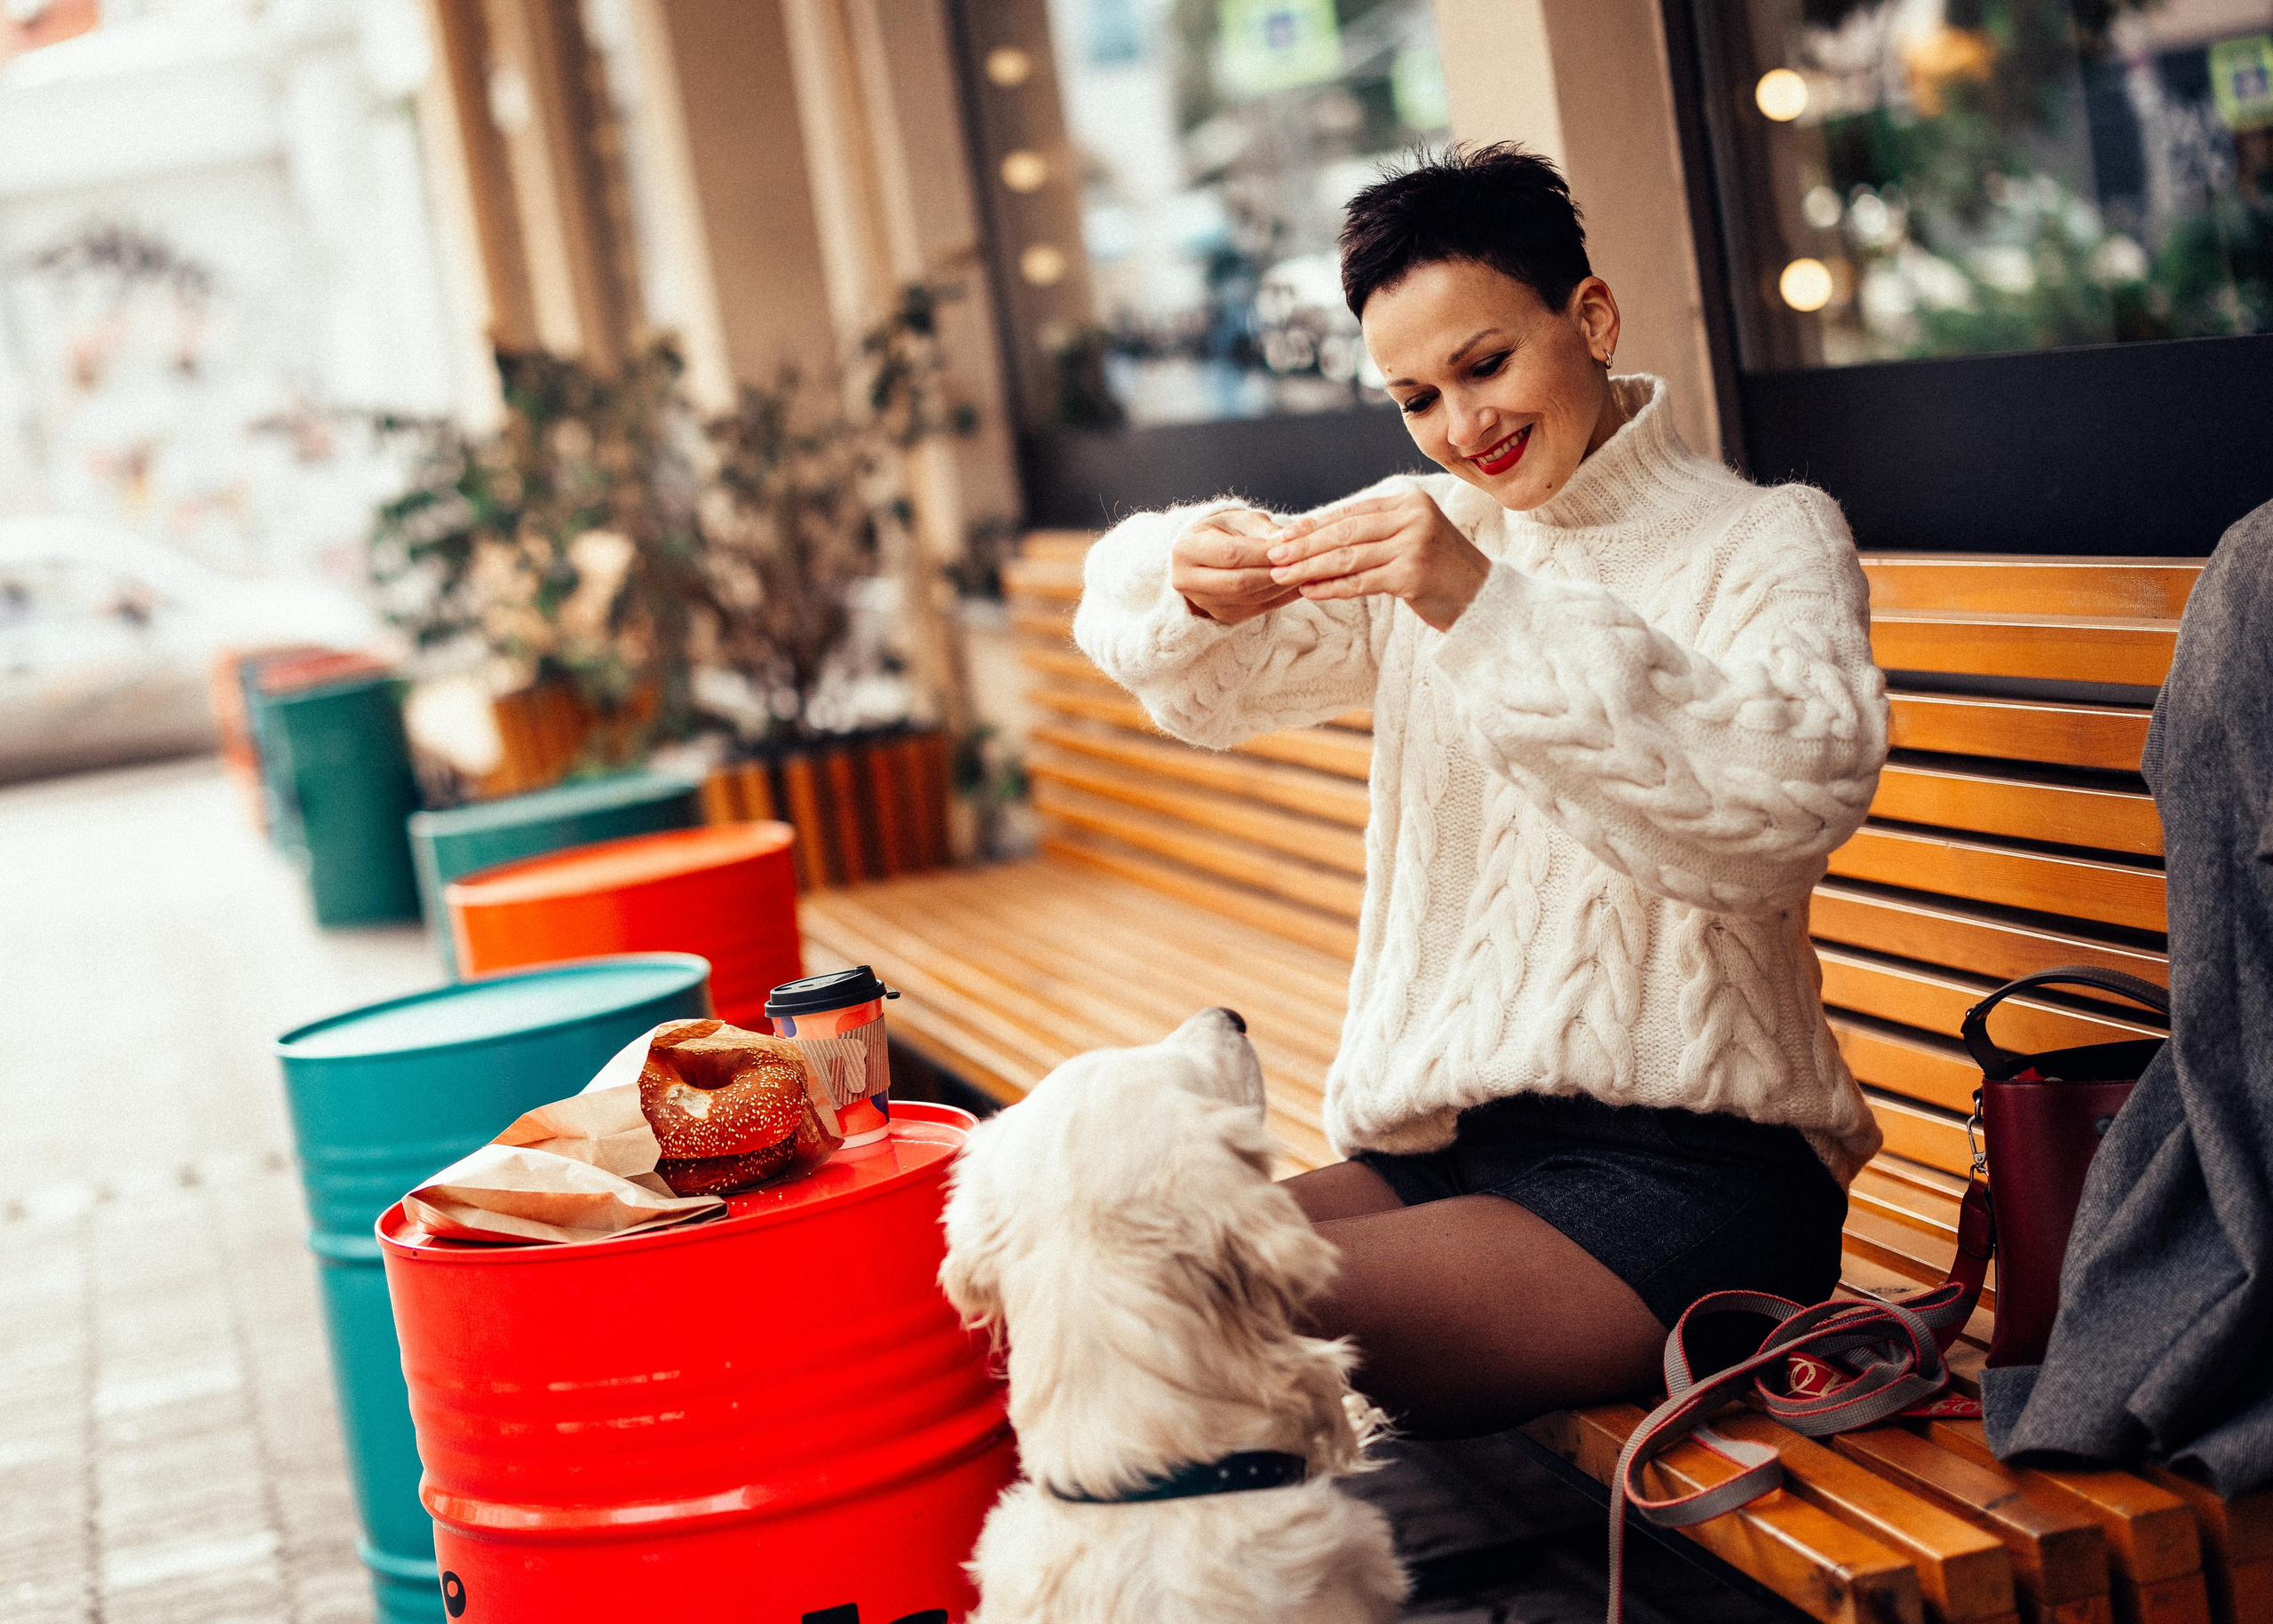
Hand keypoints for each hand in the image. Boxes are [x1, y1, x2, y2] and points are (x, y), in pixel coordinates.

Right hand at [1171, 507, 1303, 625]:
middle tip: (1305, 560)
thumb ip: (1263, 529)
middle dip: (1276, 571)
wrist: (1206, 553)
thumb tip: (1290, 539)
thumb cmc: (1223, 530)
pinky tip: (1301, 583)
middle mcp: (1187, 580)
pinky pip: (1259, 608)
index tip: (1292, 543)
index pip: (1230, 554)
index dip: (1263, 552)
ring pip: (1251, 598)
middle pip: (1240, 581)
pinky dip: (1284, 596)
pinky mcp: (1224, 616)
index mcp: (1186, 550)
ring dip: (1284, 585)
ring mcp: (1205, 603)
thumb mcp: (1238, 519)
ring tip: (1307, 570)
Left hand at [1264, 489, 1490, 631]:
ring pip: (1348, 557)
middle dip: (1304, 545)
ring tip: (1281, 576)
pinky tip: (1308, 592)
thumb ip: (1375, 531)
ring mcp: (1414, 545)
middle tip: (1272, 556)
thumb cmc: (1440, 571)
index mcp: (1409, 502)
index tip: (1283, 536)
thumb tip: (1317, 532)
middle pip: (1345, 531)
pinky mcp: (1413, 575)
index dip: (1314, 525)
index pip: (1351, 512)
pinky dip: (1331, 588)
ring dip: (1309, 568)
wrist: (1483, 598)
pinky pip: (1360, 582)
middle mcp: (1413, 517)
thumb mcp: (1410, 538)